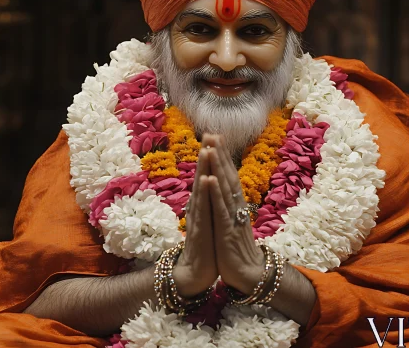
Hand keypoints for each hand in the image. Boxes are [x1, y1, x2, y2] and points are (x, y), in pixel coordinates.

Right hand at [173, 146, 216, 296]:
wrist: (194, 275)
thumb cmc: (204, 249)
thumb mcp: (209, 223)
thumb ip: (208, 206)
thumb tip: (211, 189)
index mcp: (203, 206)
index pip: (207, 177)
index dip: (210, 158)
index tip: (214, 138)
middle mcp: (198, 208)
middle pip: (202, 177)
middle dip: (206, 156)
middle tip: (209, 134)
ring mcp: (198, 219)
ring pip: (201, 190)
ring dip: (204, 169)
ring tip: (206, 149)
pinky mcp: (200, 231)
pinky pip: (203, 210)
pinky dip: (205, 195)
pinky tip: (206, 181)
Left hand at [203, 134, 265, 293]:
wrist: (250, 275)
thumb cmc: (238, 251)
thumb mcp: (233, 225)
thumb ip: (231, 208)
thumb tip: (228, 192)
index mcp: (235, 206)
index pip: (228, 177)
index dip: (222, 158)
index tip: (216, 138)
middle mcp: (236, 207)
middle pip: (227, 176)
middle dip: (219, 154)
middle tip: (213, 133)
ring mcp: (232, 218)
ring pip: (224, 188)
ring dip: (217, 167)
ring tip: (210, 148)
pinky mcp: (227, 230)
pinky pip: (220, 209)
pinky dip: (215, 193)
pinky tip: (209, 179)